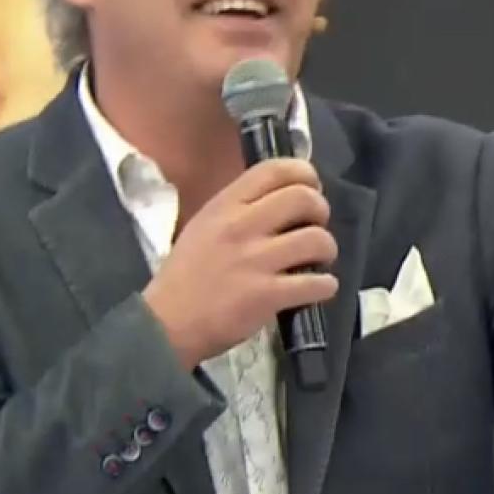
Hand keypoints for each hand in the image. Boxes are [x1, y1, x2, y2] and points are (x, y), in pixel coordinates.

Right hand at [144, 158, 338, 368]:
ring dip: (327, 249)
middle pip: (304, 198)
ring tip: (319, 260)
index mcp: (224, 205)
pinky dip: (326, 285)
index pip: (274, 170)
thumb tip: (281, 200)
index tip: (312, 187)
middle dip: (321, 211)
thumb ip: (238, 209)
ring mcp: (256, 261)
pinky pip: (317, 283)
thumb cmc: (186, 276)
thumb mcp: (203, 226)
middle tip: (316, 227)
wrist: (167, 324)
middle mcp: (242, 226)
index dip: (305, 174)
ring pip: (317, 240)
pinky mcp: (268, 295)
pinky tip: (318, 288)